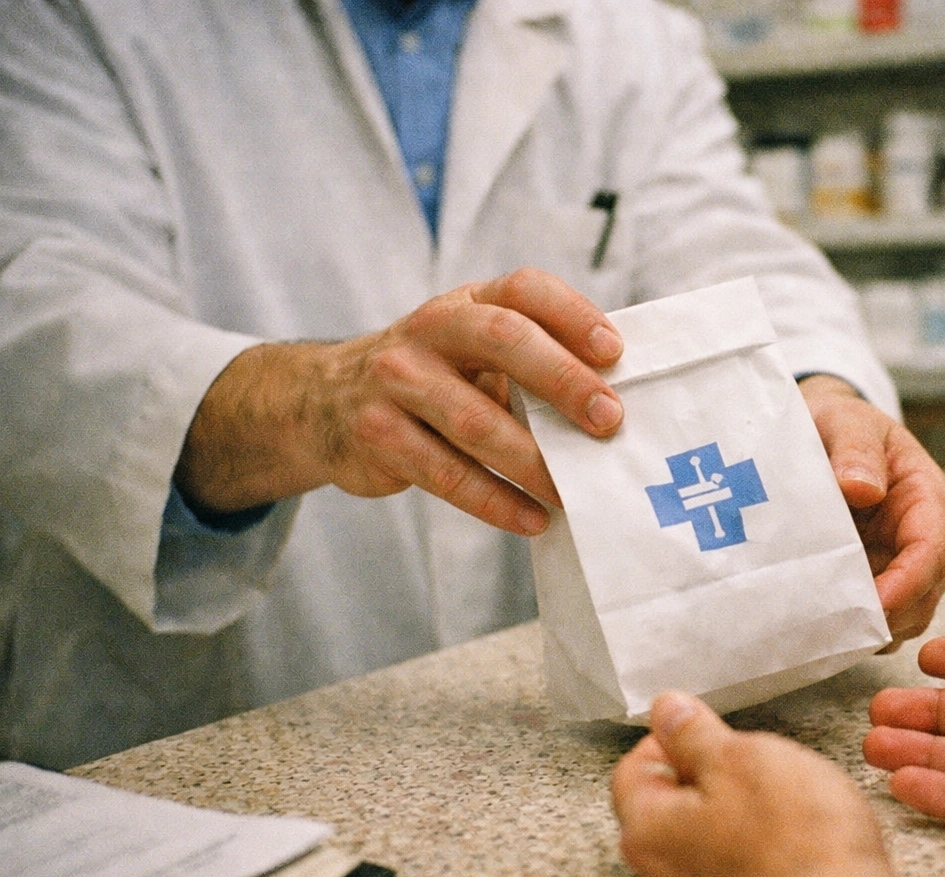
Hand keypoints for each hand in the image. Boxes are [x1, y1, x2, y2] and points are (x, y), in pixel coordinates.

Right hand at [175, 268, 623, 534]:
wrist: (322, 402)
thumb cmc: (434, 377)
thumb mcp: (471, 350)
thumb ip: (532, 360)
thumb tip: (622, 396)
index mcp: (466, 303)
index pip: (523, 290)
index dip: (572, 315)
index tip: (615, 352)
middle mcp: (429, 332)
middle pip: (503, 341)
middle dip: (563, 380)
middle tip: (610, 422)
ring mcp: (397, 381)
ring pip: (476, 421)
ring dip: (534, 462)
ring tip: (576, 491)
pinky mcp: (379, 436)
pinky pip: (447, 475)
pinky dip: (497, 501)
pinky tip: (534, 519)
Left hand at [611, 692, 897, 876]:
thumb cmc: (796, 844)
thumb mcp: (743, 758)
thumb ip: (694, 733)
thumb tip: (666, 709)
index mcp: (645, 831)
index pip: (633, 769)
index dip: (671, 739)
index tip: (711, 732)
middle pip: (667, 811)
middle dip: (709, 782)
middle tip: (760, 770)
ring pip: (700, 848)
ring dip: (733, 824)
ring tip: (785, 813)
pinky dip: (751, 863)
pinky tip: (793, 856)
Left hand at [798, 376, 944, 649]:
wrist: (819, 432)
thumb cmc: (839, 424)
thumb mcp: (847, 422)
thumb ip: (856, 450)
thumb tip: (863, 488)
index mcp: (926, 497)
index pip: (932, 548)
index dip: (908, 582)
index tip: (876, 604)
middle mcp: (921, 537)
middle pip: (924, 593)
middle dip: (891, 616)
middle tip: (844, 630)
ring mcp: (897, 563)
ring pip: (903, 614)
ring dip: (872, 629)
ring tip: (827, 634)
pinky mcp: (872, 580)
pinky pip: (874, 617)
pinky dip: (854, 630)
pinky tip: (821, 631)